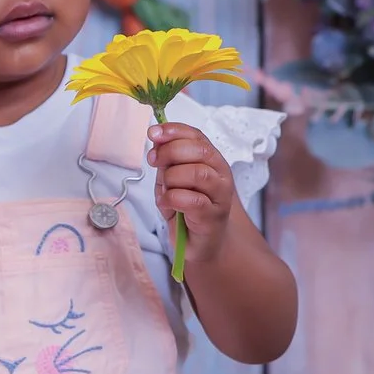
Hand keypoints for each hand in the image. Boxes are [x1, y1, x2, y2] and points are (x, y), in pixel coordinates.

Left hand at [150, 122, 237, 262]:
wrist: (200, 242)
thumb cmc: (186, 208)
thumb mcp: (171, 179)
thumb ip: (166, 161)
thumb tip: (156, 140)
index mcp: (211, 160)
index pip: (197, 136)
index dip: (175, 131)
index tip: (153, 133)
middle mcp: (220, 174)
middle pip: (200, 151)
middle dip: (170, 152)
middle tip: (153, 161)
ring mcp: (220, 196)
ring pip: (197, 174)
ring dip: (172, 178)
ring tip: (164, 189)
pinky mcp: (212, 216)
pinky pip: (192, 200)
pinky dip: (173, 199)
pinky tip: (167, 204)